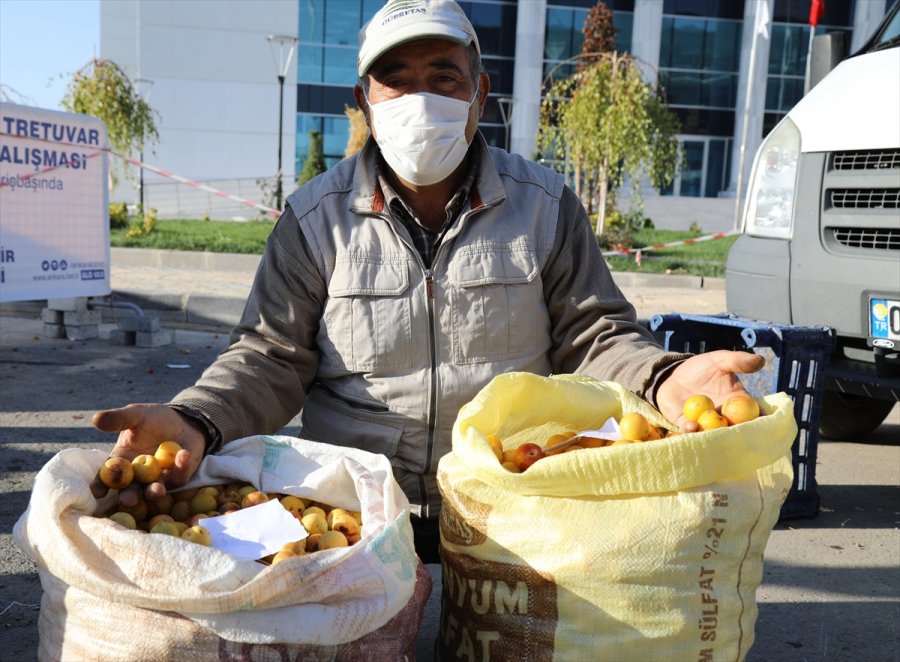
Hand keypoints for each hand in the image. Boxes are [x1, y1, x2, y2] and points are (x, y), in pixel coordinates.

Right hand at [91, 404, 205, 503]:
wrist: (182, 420)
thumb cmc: (153, 419)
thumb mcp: (136, 415)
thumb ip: (118, 419)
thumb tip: (95, 419)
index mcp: (121, 462)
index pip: (107, 476)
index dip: (101, 484)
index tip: (98, 491)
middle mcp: (137, 475)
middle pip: (130, 490)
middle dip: (129, 497)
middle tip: (129, 500)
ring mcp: (158, 479)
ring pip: (154, 490)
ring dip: (154, 491)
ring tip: (157, 490)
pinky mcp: (178, 477)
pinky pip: (179, 477)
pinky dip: (181, 468)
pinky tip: (183, 454)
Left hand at [656, 351, 765, 431]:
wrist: (674, 374)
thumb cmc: (702, 368)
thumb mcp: (720, 360)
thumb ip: (738, 361)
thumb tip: (761, 360)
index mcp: (738, 402)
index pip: (754, 413)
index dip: (760, 420)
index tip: (763, 424)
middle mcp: (724, 416)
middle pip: (735, 429)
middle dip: (738, 434)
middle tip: (738, 435)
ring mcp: (705, 422)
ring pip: (713, 433)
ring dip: (714, 435)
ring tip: (714, 433)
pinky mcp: (686, 424)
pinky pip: (690, 430)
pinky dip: (692, 430)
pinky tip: (692, 426)